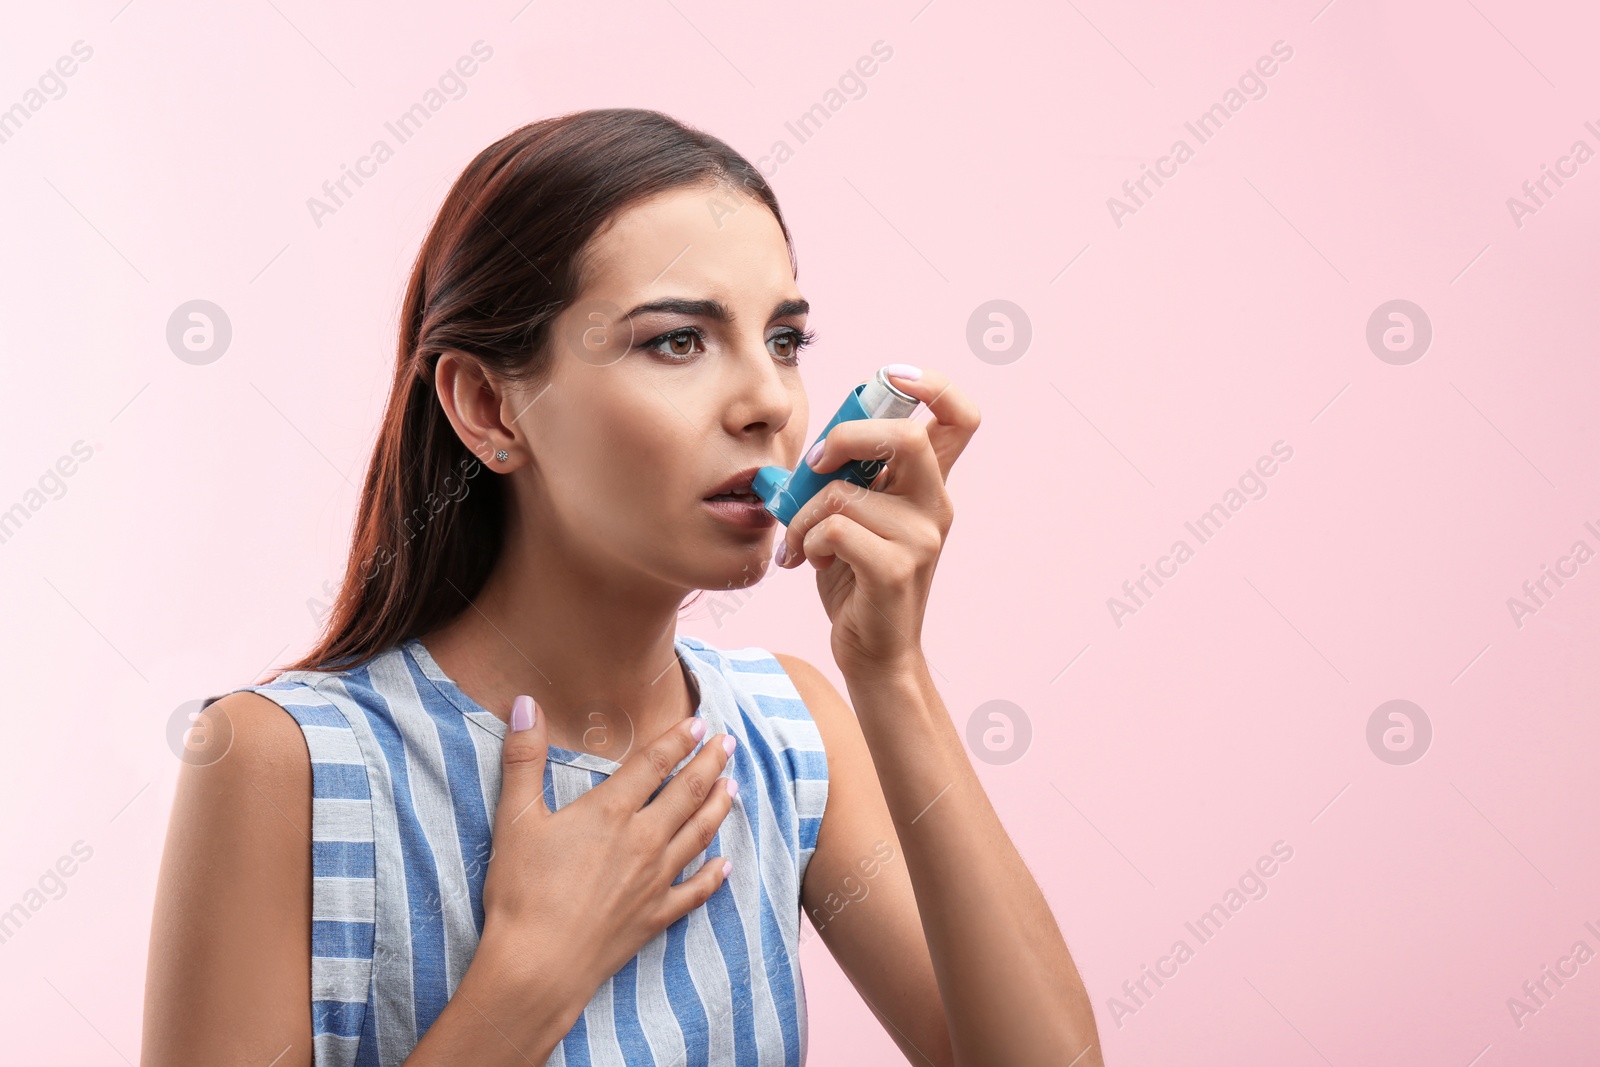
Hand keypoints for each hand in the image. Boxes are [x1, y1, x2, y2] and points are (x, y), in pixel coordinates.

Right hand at [479, 697, 737, 1003]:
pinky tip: (726, 865)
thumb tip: (524, 702)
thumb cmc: (521, 892)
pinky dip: (714, 876)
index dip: (677, 740)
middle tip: (729, 743)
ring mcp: (654, 880)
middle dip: (710, 764)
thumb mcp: (515, 818)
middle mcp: (642, 841)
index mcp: (610, 812)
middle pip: (686, 793)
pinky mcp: (656, 917)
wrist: (538, 966)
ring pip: (699, 834)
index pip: (653, 764)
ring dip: (719, 808)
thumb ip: (523, 757)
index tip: (698, 722)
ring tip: (734, 788)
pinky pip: (695, 892)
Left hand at [772, 366, 978, 675]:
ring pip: (845, 493)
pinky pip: (834, 529)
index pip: (960, 417)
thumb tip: (811, 444)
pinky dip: (806, 540)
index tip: (893, 376)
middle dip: (845, 437)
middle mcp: (934, 505)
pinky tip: (809, 560)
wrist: (873, 652)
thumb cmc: (856, 577)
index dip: (934, 384)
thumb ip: (848, 475)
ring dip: (803, 513)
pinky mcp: (895, 570)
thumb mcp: (856, 514)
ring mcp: (921, 539)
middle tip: (815, 464)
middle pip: (907, 436)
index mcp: (928, 484)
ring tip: (800, 538)